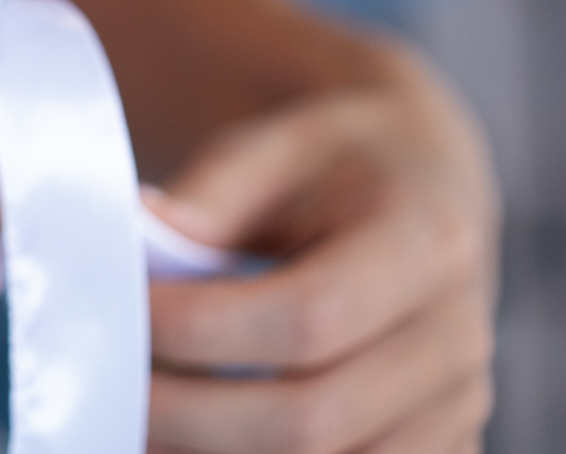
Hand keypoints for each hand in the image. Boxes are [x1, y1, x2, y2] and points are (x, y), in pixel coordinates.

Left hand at [143, 47, 497, 452]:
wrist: (422, 186)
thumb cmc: (334, 162)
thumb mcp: (276, 142)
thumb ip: (212, 190)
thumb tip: (140, 231)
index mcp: (426, 242)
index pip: (308, 316)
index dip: (202, 328)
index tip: (122, 314)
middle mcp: (457, 339)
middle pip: (315, 418)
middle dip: (190, 415)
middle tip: (107, 387)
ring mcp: (458, 407)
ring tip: (139, 420)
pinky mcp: (443, 447)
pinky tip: (190, 439)